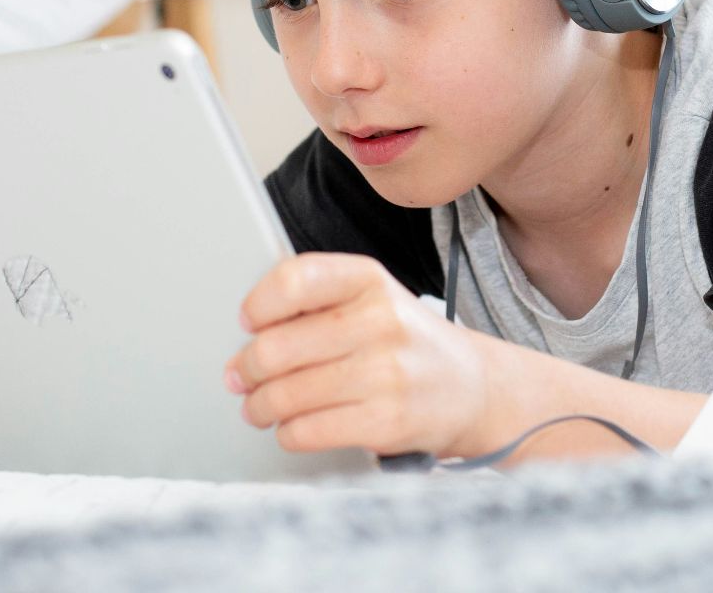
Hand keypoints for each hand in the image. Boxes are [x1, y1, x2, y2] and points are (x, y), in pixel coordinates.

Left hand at [225, 252, 489, 457]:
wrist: (471, 388)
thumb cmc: (406, 344)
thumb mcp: (372, 301)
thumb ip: (315, 306)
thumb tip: (247, 342)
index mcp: (370, 280)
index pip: (296, 279)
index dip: (259, 304)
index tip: (249, 322)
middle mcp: (381, 321)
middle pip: (278, 346)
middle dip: (247, 368)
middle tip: (241, 377)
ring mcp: (387, 373)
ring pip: (286, 395)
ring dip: (259, 406)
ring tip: (258, 407)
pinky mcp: (387, 421)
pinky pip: (308, 431)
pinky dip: (288, 433)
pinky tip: (292, 427)